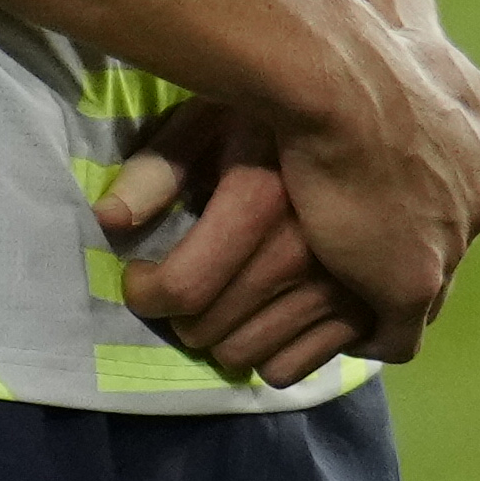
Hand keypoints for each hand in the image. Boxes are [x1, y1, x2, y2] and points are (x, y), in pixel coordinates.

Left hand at [100, 102, 372, 387]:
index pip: (183, 287)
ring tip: (221, 301)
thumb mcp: (210, 116)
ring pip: (246, 357)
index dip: (145, 292)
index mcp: (263, 196)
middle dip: (181, 317)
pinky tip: (264, 317)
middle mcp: (305, 248)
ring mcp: (342, 283)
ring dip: (221, 338)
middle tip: (182, 288)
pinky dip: (267, 355)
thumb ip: (158, 167)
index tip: (139, 279)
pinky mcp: (368, 308)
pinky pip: (289, 370)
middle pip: (209, 331)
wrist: (371, 110)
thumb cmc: (277, 110)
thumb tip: (108, 220)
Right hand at [269, 18, 479, 359]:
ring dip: (385, 290)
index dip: (414, 197)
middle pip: (450, 235)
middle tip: (355, 249)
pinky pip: (399, 336)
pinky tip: (331, 329)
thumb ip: (426, 65)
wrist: (341, 77)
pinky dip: (366, 337)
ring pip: (427, 284)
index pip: (458, 185)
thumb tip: (411, 49)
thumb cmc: (355, 49)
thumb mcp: (413, 44)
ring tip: (338, 299)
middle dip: (410, 244)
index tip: (374, 199)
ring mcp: (455, 239)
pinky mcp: (418, 283)